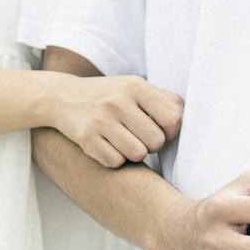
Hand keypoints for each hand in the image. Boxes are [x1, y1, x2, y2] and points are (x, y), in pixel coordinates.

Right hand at [49, 74, 183, 167]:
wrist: (62, 96)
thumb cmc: (111, 96)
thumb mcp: (136, 88)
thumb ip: (164, 101)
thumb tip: (186, 121)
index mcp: (136, 86)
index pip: (173, 120)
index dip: (170, 131)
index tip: (159, 129)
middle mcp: (118, 101)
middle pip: (156, 142)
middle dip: (152, 145)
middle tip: (139, 136)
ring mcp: (100, 120)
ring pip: (138, 155)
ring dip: (134, 154)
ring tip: (124, 141)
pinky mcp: (85, 138)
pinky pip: (115, 162)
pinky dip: (115, 159)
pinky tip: (107, 146)